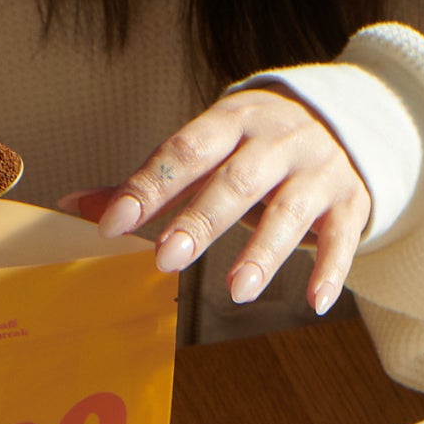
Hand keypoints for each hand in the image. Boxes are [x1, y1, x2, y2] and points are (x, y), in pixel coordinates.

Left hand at [61, 88, 368, 314]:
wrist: (349, 123)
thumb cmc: (258, 147)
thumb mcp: (209, 149)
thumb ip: (150, 181)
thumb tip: (73, 207)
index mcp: (233, 120)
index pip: (185, 150)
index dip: (149, 186)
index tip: (114, 224)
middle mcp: (277, 140)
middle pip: (237, 180)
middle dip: (202, 219)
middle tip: (167, 259)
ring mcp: (318, 170)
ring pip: (290, 211)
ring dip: (263, 252)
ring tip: (236, 292)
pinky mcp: (350, 202)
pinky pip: (342, 239)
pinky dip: (330, 270)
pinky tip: (314, 303)